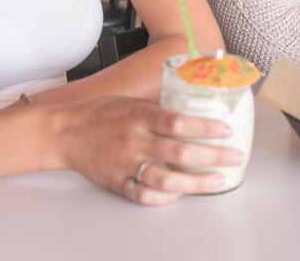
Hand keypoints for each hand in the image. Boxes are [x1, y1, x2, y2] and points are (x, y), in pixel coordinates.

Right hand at [56, 97, 243, 205]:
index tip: (227, 129)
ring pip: (166, 179)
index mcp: (139, 116)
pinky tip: (180, 195)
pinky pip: (143, 195)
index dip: (205, 127)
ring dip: (196, 183)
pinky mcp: (117, 181)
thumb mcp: (131, 101)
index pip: (178, 121)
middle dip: (213, 156)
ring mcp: (126, 163)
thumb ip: (159, 108)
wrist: (64, 133)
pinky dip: (163, 199)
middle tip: (235, 157)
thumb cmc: (100, 113)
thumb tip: (193, 104)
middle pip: (179, 153)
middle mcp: (135, 140)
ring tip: (217, 180)